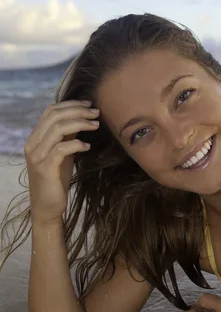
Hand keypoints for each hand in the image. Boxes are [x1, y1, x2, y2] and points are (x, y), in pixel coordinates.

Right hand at [24, 100, 99, 223]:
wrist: (47, 207)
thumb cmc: (56, 179)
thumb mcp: (62, 153)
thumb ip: (66, 136)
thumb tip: (81, 117)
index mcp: (34, 137)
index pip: (50, 111)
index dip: (71, 104)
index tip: (89, 104)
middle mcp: (32, 144)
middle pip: (54, 116)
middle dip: (78, 111)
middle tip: (96, 113)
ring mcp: (37, 156)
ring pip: (58, 129)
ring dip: (80, 123)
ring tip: (96, 125)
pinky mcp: (44, 168)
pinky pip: (61, 148)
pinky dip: (77, 144)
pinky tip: (87, 147)